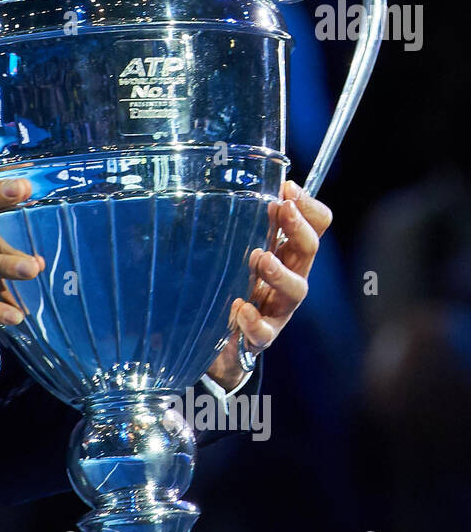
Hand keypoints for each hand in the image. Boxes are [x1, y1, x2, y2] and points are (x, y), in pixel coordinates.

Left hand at [204, 179, 332, 389]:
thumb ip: (237, 225)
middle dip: (299, 228)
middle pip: (309, 251)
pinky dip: (255, 321)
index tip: (288, 188)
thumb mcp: (232, 252)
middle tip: (283, 210)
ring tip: (260, 258)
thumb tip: (223, 186)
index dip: (308, 207)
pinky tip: (240, 308)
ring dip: (280, 272)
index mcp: (285, 253)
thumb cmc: (229, 288)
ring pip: (296, 291)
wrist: (217, 345)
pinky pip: (265, 333)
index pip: (314, 225)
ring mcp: (277, 310)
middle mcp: (288, 278)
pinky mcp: (259, 338)